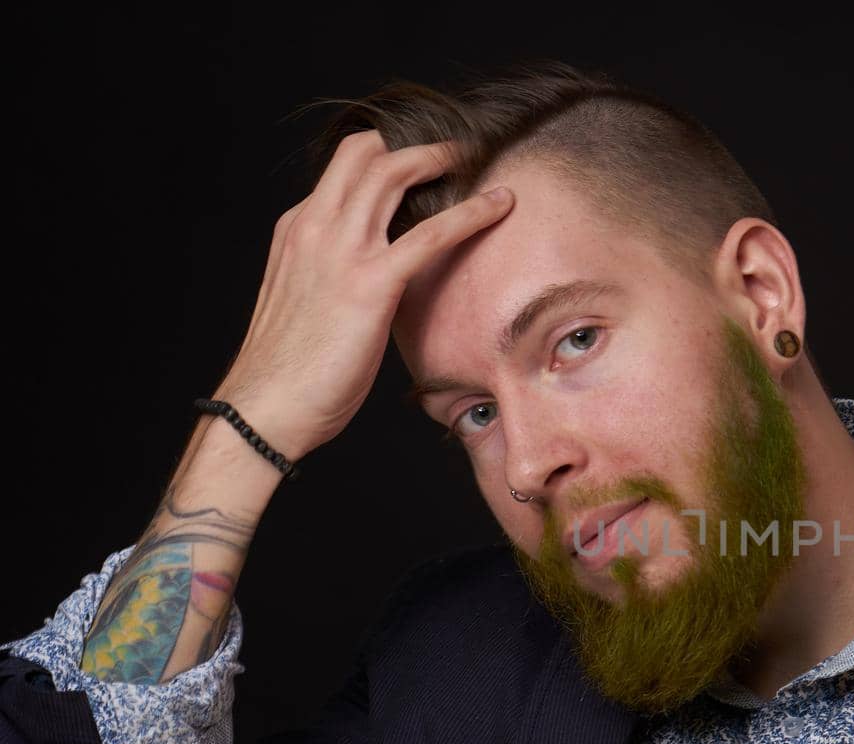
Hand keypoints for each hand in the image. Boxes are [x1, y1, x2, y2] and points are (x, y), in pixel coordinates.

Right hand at [211, 129, 513, 459]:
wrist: (266, 405)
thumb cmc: (289, 371)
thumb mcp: (308, 305)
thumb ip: (336, 278)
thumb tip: (375, 284)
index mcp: (297, 230)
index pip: (343, 171)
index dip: (383, 157)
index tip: (420, 163)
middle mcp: (315, 226)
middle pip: (365, 154)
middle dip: (413, 144)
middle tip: (456, 149)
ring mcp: (341, 250)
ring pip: (394, 174)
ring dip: (441, 159)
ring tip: (478, 157)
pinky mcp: (371, 282)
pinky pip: (432, 232)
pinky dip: (472, 211)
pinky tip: (502, 203)